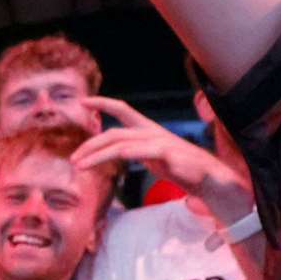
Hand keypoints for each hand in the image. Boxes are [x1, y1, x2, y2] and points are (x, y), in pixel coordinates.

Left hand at [72, 96, 253, 212]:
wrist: (207, 177)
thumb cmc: (178, 166)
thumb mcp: (150, 156)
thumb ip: (131, 149)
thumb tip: (110, 150)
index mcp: (146, 129)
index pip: (122, 110)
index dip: (103, 103)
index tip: (83, 101)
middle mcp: (151, 132)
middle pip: (114, 133)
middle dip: (90, 144)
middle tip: (73, 158)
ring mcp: (160, 142)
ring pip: (121, 145)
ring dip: (97, 155)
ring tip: (80, 166)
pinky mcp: (168, 155)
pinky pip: (143, 153)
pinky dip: (127, 154)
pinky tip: (114, 157)